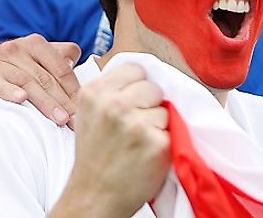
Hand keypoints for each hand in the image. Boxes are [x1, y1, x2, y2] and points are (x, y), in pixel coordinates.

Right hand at [0, 35, 80, 127]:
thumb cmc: (14, 69)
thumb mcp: (36, 59)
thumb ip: (59, 58)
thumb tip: (79, 60)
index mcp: (36, 44)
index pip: (61, 68)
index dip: (74, 90)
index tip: (83, 110)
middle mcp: (18, 48)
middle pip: (46, 78)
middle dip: (63, 101)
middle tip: (75, 121)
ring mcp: (0, 61)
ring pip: (27, 82)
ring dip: (45, 102)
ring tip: (59, 120)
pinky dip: (10, 91)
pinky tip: (21, 100)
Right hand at [54, 63, 169, 216]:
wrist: (95, 194)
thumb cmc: (95, 154)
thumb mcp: (88, 112)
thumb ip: (109, 90)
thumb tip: (142, 75)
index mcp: (94, 92)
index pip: (135, 69)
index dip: (137, 86)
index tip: (133, 101)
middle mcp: (113, 104)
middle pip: (152, 87)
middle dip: (149, 104)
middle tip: (136, 124)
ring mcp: (135, 123)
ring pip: (165, 109)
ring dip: (158, 124)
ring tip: (140, 140)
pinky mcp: (156, 143)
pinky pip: (173, 129)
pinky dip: (165, 141)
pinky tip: (148, 153)